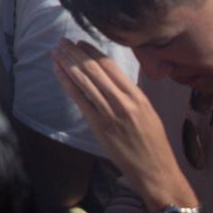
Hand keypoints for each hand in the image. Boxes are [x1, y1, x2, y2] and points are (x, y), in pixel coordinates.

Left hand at [53, 41, 196, 211]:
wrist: (155, 171)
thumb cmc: (153, 141)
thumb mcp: (147, 110)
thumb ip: (128, 92)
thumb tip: (106, 74)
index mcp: (137, 96)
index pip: (110, 66)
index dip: (92, 51)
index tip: (80, 42)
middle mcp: (122, 102)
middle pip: (93, 70)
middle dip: (75, 52)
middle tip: (62, 40)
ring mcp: (109, 113)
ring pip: (84, 81)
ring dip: (67, 63)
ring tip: (56, 51)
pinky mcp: (98, 126)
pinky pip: (79, 99)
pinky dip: (66, 82)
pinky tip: (58, 71)